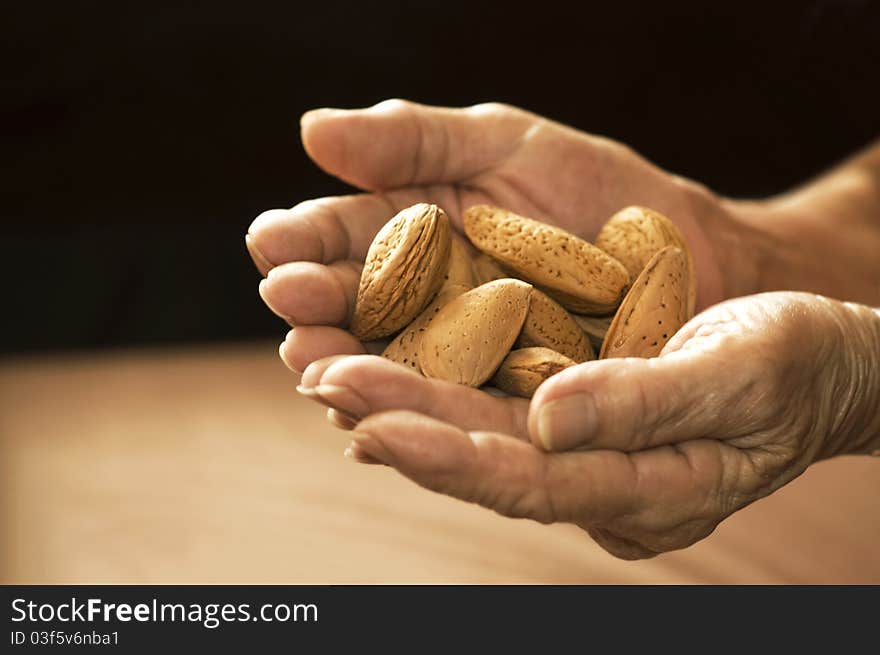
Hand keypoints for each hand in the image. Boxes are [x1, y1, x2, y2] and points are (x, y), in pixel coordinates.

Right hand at [246, 99, 759, 372]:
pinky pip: (452, 412)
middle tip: (291, 308)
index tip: (272, 244)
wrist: (696, 256)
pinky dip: (417, 420)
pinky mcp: (500, 402)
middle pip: (356, 307)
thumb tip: (310, 129)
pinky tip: (377, 427)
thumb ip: (413, 140)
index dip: (304, 239)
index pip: (344, 234)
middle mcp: (424, 299)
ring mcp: (459, 355)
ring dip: (353, 371)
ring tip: (320, 370)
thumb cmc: (600, 188)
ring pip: (392, 367)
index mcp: (414, 230)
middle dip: (318, 309)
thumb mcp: (506, 144)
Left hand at [298, 293, 879, 558]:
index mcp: (646, 490)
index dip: (447, 456)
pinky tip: (384, 364)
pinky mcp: (576, 412)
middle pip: (484, 457)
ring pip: (479, 428)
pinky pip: (496, 400)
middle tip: (320, 379)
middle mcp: (600, 480)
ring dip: (402, 400)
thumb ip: (647, 403)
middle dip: (399, 422)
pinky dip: (439, 382)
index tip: (368, 425)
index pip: (530, 481)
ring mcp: (585, 449)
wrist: (820, 359)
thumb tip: (550, 417)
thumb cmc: (797, 364)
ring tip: (327, 366)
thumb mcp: (743, 375)